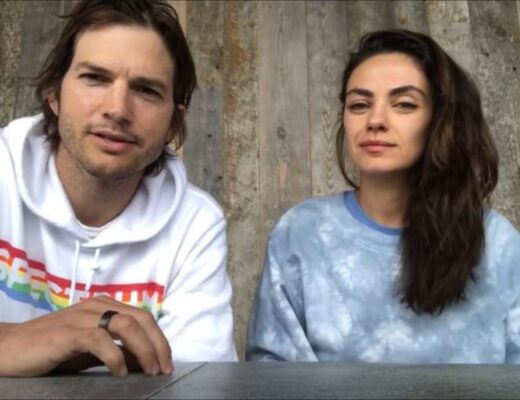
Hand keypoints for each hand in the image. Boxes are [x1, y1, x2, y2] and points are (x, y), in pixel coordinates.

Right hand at [0, 296, 172, 376]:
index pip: (143, 317)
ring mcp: (82, 317)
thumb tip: (146, 362)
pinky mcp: (68, 333)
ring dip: (144, 349)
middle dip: (158, 344)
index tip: (167, 361)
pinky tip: (120, 372)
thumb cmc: (51, 349)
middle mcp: (97, 306)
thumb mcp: (91, 350)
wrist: (10, 348)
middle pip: (141, 318)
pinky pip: (100, 340)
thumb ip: (118, 351)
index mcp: (104, 306)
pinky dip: (116, 356)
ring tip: (150, 370)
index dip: (159, 339)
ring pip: (126, 325)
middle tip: (164, 368)